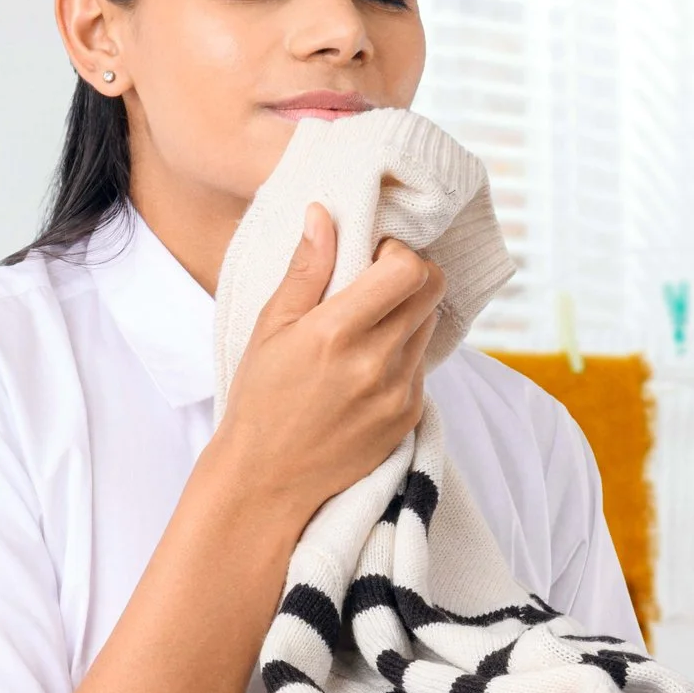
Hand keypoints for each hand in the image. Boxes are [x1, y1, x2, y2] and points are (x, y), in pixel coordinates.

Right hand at [211, 201, 446, 520]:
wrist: (269, 479)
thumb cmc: (261, 399)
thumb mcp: (270, 327)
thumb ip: (305, 269)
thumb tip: (324, 213)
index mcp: (337, 333)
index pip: (408, 270)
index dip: (398, 252)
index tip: (373, 257)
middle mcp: (376, 362)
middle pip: (432, 290)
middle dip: (410, 275)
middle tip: (376, 283)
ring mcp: (399, 393)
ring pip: (430, 325)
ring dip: (407, 314)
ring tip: (367, 327)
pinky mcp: (410, 416)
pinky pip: (423, 364)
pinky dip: (404, 353)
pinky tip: (367, 366)